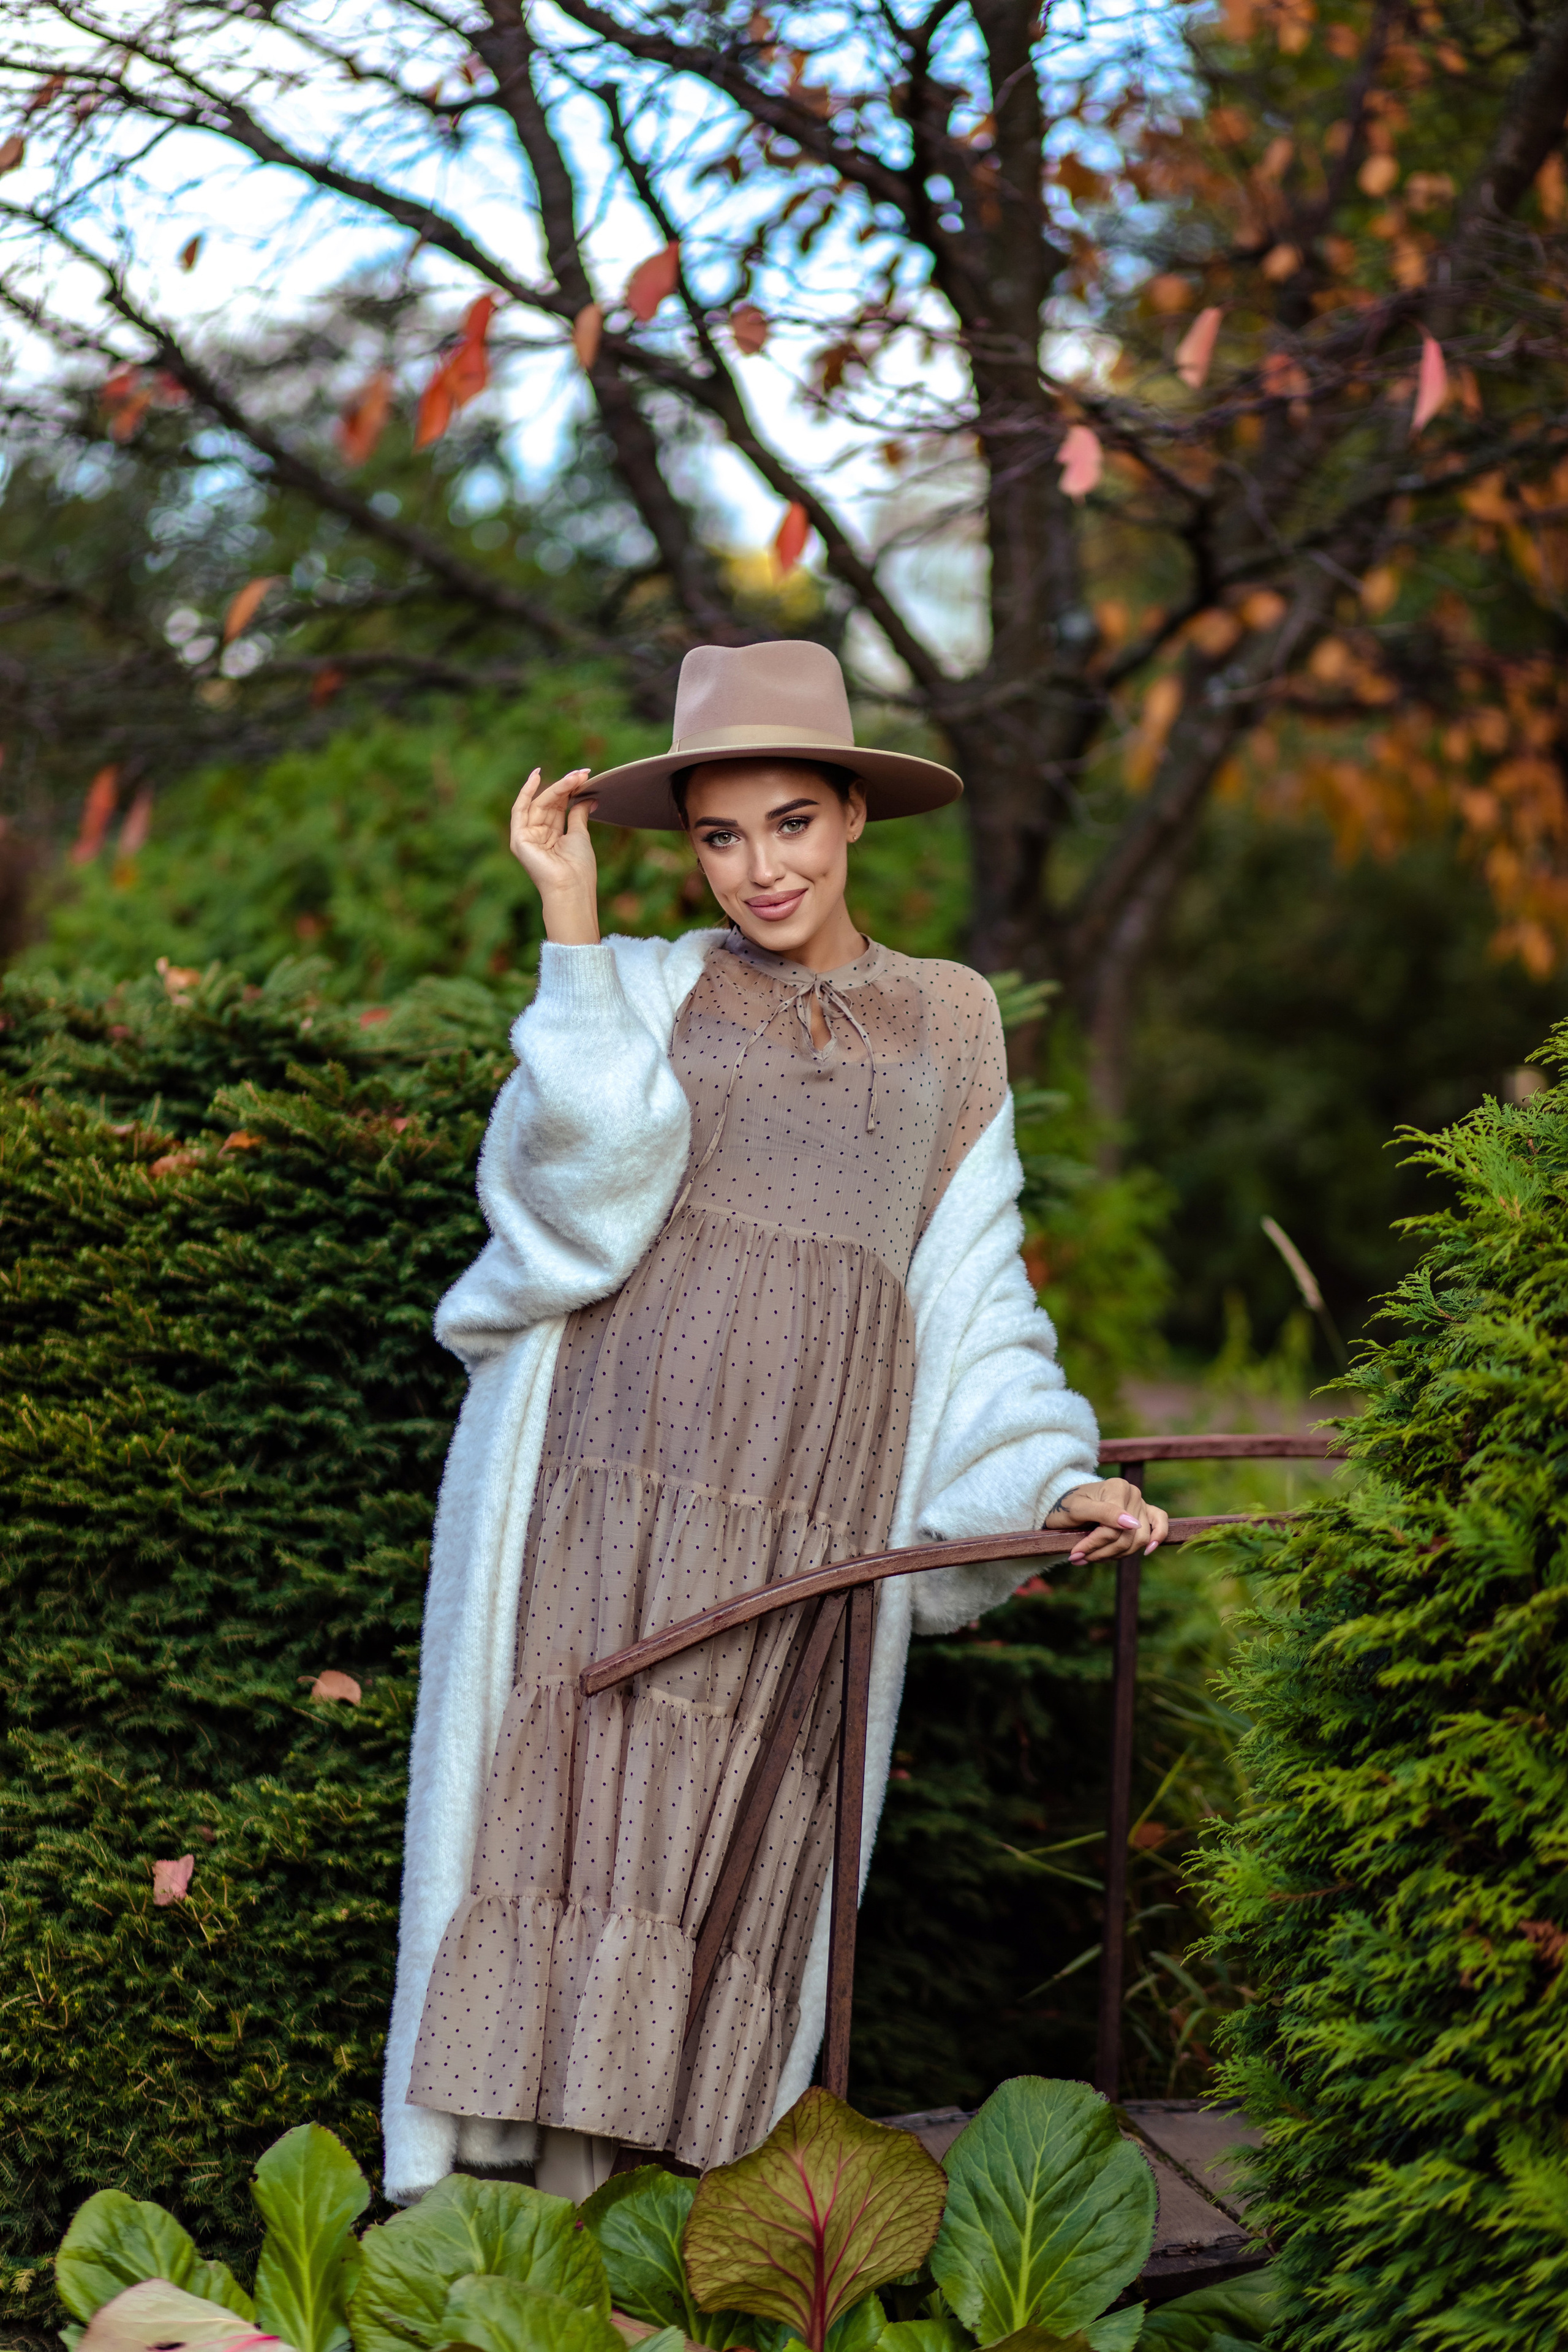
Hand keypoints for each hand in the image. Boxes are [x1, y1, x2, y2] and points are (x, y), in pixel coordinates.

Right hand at [509, 766, 599, 943]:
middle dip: (565, 787)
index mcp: (552, 836)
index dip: (570, 791)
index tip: (585, 776)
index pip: (558, 807)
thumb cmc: (578, 868)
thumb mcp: (580, 835)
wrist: (571, 888)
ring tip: (575, 777)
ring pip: (539, 804)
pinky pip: (520, 810)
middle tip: (583, 773)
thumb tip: (587, 797)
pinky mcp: (519, 839)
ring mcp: (526, 837)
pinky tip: (536, 776)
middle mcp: (537, 835)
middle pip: (549, 803)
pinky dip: (526, 792)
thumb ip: (578, 814)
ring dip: (556, 788)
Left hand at [1044, 1478, 1168, 1563]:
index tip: (1075, 1555)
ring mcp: (1141, 1504)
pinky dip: (1156, 1539)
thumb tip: (1133, 1524)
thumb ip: (1104, 1513)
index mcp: (1118, 1487)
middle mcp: (1133, 1493)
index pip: (1114, 1528)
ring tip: (1091, 1557)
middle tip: (1079, 1558)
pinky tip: (1147, 1551)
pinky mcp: (1145, 1514)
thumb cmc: (1067, 1506)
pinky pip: (1160, 1525)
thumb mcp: (1077, 1509)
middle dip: (1102, 1552)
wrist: (1064, 1505)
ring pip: (1138, 1541)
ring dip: (1116, 1554)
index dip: (1095, 1544)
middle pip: (1127, 1537)